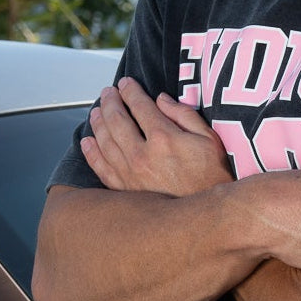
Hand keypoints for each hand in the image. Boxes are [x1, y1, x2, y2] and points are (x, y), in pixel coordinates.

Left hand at [83, 78, 233, 196]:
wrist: (206, 217)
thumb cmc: (213, 177)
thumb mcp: (209, 139)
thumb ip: (184, 115)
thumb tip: (161, 99)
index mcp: (163, 137)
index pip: (139, 106)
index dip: (130, 91)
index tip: (126, 83)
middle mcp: (141, 154)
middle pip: (116, 120)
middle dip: (110, 102)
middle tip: (108, 92)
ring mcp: (130, 174)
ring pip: (105, 141)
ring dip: (98, 122)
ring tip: (96, 111)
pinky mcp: (125, 190)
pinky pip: (101, 168)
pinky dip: (92, 153)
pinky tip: (87, 142)